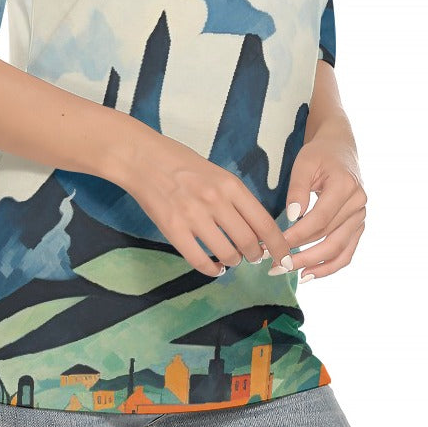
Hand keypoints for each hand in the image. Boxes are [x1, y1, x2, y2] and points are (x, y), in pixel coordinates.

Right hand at [120, 132, 298, 279]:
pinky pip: (199, 260)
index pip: (264, 223)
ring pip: (227, 254)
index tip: (284, 258)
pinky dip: (211, 269)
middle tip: (253, 257)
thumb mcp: (216, 173)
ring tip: (230, 259)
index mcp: (230, 185)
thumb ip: (236, 199)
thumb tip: (255, 230)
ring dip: (233, 261)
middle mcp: (215, 201)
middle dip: (255, 256)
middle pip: (249, 243)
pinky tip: (214, 267)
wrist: (142, 157)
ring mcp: (193, 216)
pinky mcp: (173, 229)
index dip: (279, 246)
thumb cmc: (181, 162)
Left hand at [278, 126, 367, 278]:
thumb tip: (293, 216)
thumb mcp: (304, 163)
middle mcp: (358, 204)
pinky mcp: (358, 225)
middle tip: (276, 265)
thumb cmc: (319, 154)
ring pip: (339, 250)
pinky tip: (309, 274)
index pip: (319, 219)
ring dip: (314, 265)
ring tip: (289, 272)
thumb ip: (298, 188)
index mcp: (345, 186)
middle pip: (329, 238)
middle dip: (302, 255)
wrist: (340, 149)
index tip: (275, 244)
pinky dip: (330, 266)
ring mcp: (361, 217)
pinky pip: (347, 252)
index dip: (297, 235)